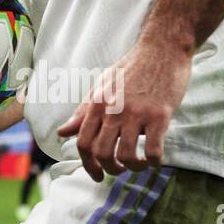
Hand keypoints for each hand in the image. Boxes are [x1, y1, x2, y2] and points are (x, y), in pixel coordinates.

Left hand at [57, 37, 192, 180]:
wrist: (161, 49)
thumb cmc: (131, 68)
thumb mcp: (102, 86)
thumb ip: (83, 112)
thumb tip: (62, 132)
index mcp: (97, 103)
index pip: (83, 142)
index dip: (87, 164)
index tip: (96, 175)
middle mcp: (113, 110)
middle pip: (102, 153)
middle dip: (110, 170)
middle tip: (119, 170)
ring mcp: (136, 113)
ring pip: (127, 156)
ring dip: (133, 168)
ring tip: (139, 164)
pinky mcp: (160, 115)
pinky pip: (153, 150)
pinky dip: (154, 161)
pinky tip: (155, 158)